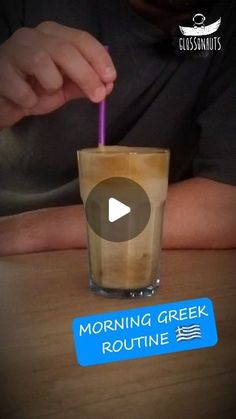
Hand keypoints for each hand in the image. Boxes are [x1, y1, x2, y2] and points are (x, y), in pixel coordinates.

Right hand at [0, 21, 116, 128]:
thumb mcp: (63, 87)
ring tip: (46, 93)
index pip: (81, 39)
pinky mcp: (0, 71)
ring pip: (42, 62)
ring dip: (52, 85)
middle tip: (98, 96)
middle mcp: (33, 36)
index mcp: (52, 36)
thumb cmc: (33, 89)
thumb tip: (108, 86)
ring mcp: (14, 51)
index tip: (111, 79)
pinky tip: (26, 100)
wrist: (4, 102)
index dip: (99, 58)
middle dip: (86, 75)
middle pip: (65, 50)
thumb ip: (83, 84)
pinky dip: (29, 100)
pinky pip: (22, 89)